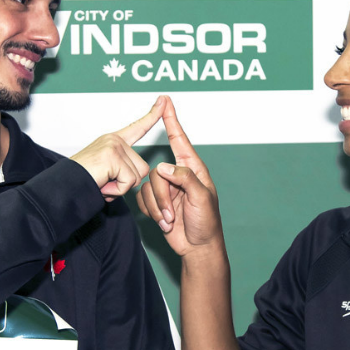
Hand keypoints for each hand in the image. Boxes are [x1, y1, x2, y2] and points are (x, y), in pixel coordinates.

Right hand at [71, 96, 165, 201]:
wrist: (63, 186)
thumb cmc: (82, 181)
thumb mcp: (106, 170)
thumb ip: (122, 167)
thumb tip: (135, 177)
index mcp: (114, 141)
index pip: (138, 127)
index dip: (153, 115)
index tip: (164, 100)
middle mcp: (115, 140)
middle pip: (143, 168)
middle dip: (127, 183)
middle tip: (106, 182)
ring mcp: (114, 146)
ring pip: (138, 176)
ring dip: (121, 188)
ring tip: (103, 183)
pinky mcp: (112, 156)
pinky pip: (129, 182)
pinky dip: (116, 191)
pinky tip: (103, 186)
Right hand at [136, 96, 223, 256]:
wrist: (197, 247)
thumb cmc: (207, 223)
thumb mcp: (202, 198)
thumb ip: (184, 178)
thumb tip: (163, 166)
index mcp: (193, 168)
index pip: (179, 139)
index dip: (171, 120)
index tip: (165, 101)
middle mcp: (178, 175)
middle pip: (156, 172)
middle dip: (162, 196)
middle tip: (174, 213)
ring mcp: (166, 188)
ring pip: (147, 186)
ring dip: (158, 207)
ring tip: (171, 220)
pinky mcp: (156, 201)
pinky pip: (142, 198)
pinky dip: (151, 212)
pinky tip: (165, 222)